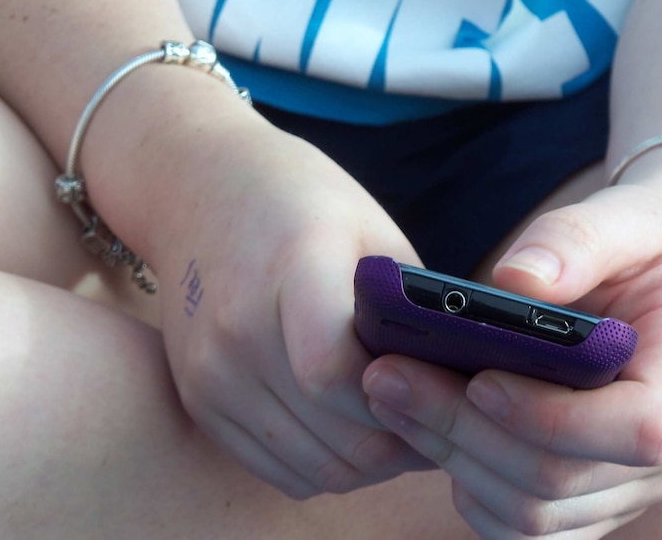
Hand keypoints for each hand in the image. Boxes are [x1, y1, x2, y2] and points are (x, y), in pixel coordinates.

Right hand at [151, 123, 431, 497]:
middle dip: (401, 445)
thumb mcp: (373, 234)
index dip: (398, 400)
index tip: (438, 393)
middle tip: (441, 427)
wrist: (203, 189)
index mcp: (290, 269)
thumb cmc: (305, 204)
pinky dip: (326, 466)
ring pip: (314, 470)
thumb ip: (411, 311)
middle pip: (335, 437)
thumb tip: (461, 386)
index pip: (334, 372)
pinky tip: (351, 431)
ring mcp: (209, 372)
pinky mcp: (199, 401)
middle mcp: (235, 329)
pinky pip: (280, 471)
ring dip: (369, 464)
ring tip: (400, 430)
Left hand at [363, 184, 661, 538]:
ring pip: (533, 514)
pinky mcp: (590, 498)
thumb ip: (574, 240)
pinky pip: (524, 527)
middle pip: (561, 479)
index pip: (638, 429)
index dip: (549, 415)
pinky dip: (468, 488)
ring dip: (451, 459)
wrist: (648, 289)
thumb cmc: (637, 251)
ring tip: (392, 396)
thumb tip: (516, 280)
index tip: (477, 378)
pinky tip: (428, 431)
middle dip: (463, 430)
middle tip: (387, 378)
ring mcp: (631, 484)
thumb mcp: (621, 220)